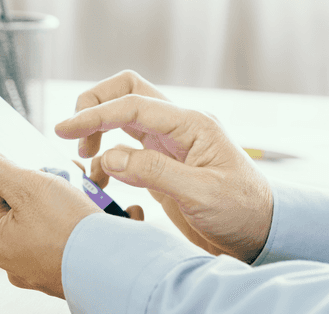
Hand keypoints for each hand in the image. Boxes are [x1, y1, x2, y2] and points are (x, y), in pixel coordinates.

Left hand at [0, 132, 100, 297]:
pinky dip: (86, 220)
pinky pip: (72, 234)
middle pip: (23, 201)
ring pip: (50, 216)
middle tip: (68, 179)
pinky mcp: (70, 267)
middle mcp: (15, 258)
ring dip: (70, 199)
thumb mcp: (26, 186)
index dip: (14, 168)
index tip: (37, 164)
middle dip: (48, 183)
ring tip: (89, 197)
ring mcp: (43, 265)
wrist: (119, 271)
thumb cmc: (71, 232)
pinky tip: (100, 216)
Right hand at [54, 70, 273, 262]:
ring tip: (86, 160)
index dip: (95, 114)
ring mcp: (168, 144)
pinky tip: (102, 183)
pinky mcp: (161, 164)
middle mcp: (178, 127)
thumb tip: (111, 158)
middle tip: (74, 136)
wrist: (263, 235)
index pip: (133, 104)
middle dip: (94, 106)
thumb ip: (155, 172)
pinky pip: (124, 149)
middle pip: (126, 91)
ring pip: (123, 116)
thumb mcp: (202, 194)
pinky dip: (106, 161)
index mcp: (191, 124)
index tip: (65, 130)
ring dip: (98, 131)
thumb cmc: (244, 212)